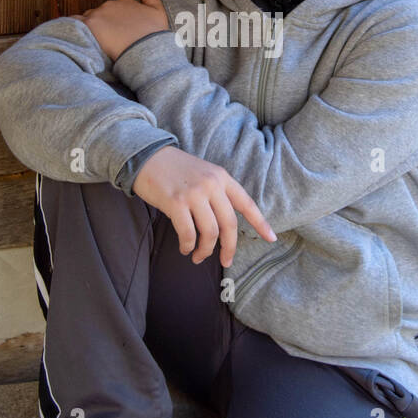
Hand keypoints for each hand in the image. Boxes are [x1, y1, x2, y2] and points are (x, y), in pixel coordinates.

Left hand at [70, 0, 169, 60]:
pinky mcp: (90, 25)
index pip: (114, 8)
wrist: (145, 51)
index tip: (118, 30)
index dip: (115, 19)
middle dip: (103, 22)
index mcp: (125, 1)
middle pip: (101, 12)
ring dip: (91, 26)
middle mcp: (110, 4)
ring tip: (95, 40)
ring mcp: (99, 14)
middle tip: (108, 38)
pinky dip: (74, 26)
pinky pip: (75, 22)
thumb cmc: (154, 36)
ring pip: (88, 17)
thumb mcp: (159, 13)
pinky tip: (77, 35)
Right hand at [132, 145, 277, 267]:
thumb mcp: (203, 174)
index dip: (260, 223)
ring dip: (205, 250)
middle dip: (229, 248)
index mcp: (222, 177)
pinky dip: (188, 246)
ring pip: (210, 232)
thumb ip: (217, 193)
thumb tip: (224, 225)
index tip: (271, 238)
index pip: (247, 203)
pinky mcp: (176, 203)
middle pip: (229, 224)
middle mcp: (212, 185)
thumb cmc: (175, 170)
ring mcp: (194, 194)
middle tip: (226, 261)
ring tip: (198, 256)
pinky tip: (185, 248)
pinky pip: (188, 233)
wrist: (147, 156)